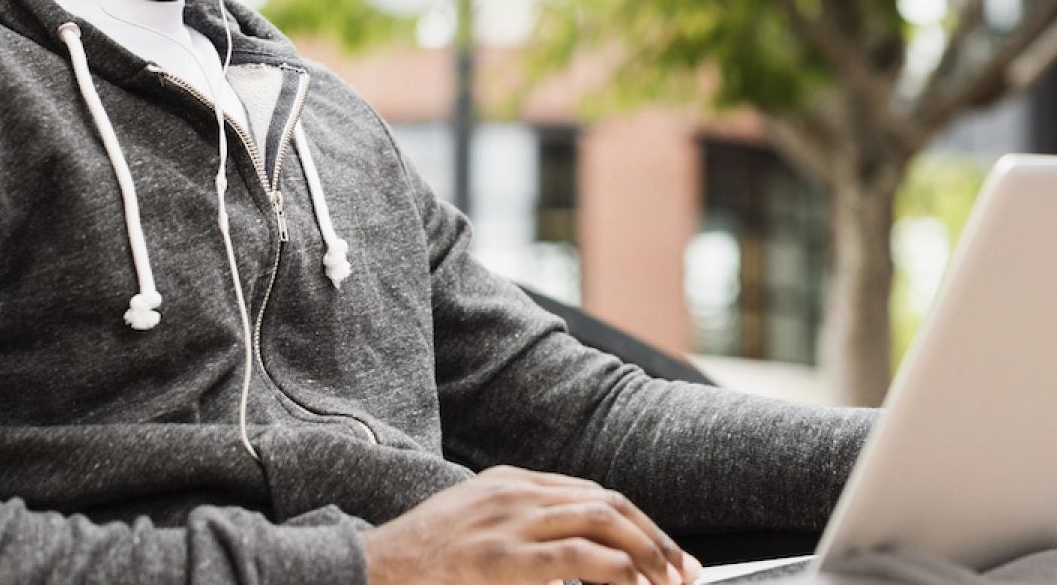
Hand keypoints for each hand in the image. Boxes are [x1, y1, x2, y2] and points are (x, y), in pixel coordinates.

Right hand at [363, 465, 701, 584]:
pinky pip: (576, 557)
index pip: (592, 492)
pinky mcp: (502, 556)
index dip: (636, 522)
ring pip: (602, 520)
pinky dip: (615, 570)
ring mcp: (509, 520)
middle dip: (654, 537)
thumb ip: (516, 531)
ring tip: (669, 581)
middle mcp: (516, 492)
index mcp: (510, 482)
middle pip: (606, 502)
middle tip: (684, 571)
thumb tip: (566, 560)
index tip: (664, 552)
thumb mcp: (471, 528)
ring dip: (647, 553)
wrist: (372, 568)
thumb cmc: (420, 561)